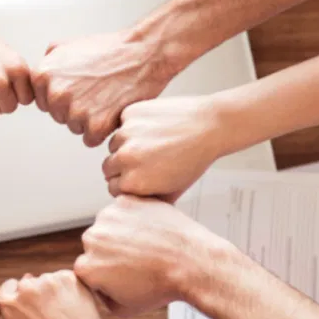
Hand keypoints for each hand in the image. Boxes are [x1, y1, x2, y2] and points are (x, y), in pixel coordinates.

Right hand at [0, 270, 140, 318]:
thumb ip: (17, 307)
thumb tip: (26, 278)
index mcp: (8, 303)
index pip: (9, 287)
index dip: (19, 293)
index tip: (29, 301)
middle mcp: (24, 289)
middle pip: (28, 282)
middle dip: (38, 293)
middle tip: (52, 313)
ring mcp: (46, 281)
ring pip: (48, 279)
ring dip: (54, 290)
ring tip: (64, 313)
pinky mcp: (66, 277)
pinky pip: (65, 278)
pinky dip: (70, 288)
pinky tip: (74, 306)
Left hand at [32, 29, 172, 147]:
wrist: (142, 53)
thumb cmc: (109, 49)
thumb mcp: (69, 45)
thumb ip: (49, 60)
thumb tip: (39, 75)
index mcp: (42, 75)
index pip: (45, 101)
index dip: (65, 95)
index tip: (81, 85)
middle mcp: (55, 94)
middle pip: (59, 116)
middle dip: (75, 108)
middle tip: (97, 91)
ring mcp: (75, 111)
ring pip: (75, 128)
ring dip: (90, 119)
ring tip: (106, 97)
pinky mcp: (95, 126)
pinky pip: (90, 139)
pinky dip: (103, 130)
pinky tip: (112, 110)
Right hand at [75, 196, 237, 315]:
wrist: (192, 263)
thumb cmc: (162, 287)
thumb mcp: (125, 309)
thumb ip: (101, 299)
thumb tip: (97, 288)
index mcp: (87, 267)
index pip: (88, 268)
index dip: (106, 273)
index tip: (124, 274)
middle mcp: (92, 239)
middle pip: (96, 244)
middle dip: (112, 250)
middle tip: (138, 258)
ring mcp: (108, 217)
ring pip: (109, 224)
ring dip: (121, 231)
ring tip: (146, 244)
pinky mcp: (126, 201)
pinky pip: (124, 208)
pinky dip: (134, 216)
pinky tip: (150, 231)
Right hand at [104, 96, 234, 199]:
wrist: (210, 126)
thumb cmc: (194, 159)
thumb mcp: (172, 191)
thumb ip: (147, 201)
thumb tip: (131, 204)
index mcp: (133, 182)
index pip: (112, 187)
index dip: (125, 183)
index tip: (138, 177)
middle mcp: (126, 158)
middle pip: (108, 166)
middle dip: (121, 166)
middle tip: (143, 161)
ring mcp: (126, 133)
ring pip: (114, 144)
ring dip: (126, 145)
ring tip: (151, 144)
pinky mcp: (130, 114)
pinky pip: (123, 123)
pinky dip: (133, 125)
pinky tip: (153, 128)